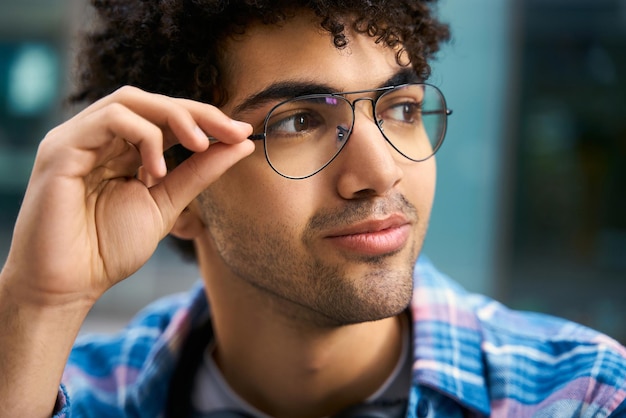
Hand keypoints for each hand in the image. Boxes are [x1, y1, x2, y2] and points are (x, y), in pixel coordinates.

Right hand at [1, 86, 253, 307]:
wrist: (67, 286)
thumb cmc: (108, 249)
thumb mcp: (166, 203)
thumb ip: (198, 172)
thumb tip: (242, 144)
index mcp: (120, 150)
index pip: (164, 118)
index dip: (205, 119)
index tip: (242, 134)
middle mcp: (98, 138)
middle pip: (150, 102)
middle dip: (197, 113)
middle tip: (231, 132)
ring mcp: (77, 139)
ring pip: (130, 101)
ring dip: (174, 118)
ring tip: (197, 147)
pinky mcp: (61, 148)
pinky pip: (110, 120)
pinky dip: (144, 137)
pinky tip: (156, 171)